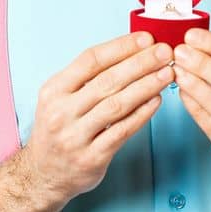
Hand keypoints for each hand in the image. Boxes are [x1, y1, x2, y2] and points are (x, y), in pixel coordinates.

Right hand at [21, 31, 174, 198]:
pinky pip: (122, 131)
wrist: (43, 174)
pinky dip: (142, 114)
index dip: (121, 47)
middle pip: (107, 81)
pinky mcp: (91, 158)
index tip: (146, 38)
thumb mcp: (60, 97)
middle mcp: (61, 112)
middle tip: (165, 52)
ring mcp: (75, 137)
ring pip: (117, 105)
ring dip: (147, 86)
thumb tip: (133, 50)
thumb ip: (89, 77)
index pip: (90, 60)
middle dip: (141, 63)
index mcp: (54, 90)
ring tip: (167, 73)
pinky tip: (157, 100)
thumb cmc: (61, 127)